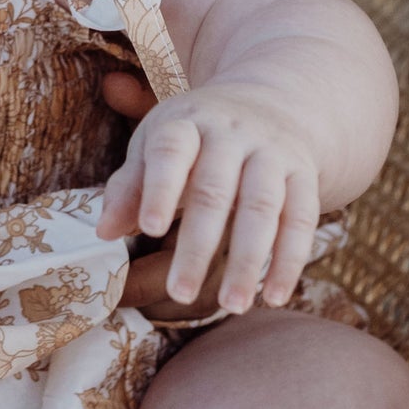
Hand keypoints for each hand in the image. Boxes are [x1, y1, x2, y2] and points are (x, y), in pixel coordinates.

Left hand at [98, 82, 320, 315]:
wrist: (271, 103)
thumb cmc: (195, 139)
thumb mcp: (156, 146)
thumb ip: (129, 188)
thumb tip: (105, 233)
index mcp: (187, 122)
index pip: (172, 151)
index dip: (161, 189)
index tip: (149, 231)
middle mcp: (233, 134)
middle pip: (215, 190)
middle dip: (198, 246)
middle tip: (179, 294)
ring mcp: (273, 153)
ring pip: (263, 207)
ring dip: (248, 260)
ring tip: (233, 305)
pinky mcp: (304, 175)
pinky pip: (302, 219)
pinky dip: (289, 260)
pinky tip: (273, 296)